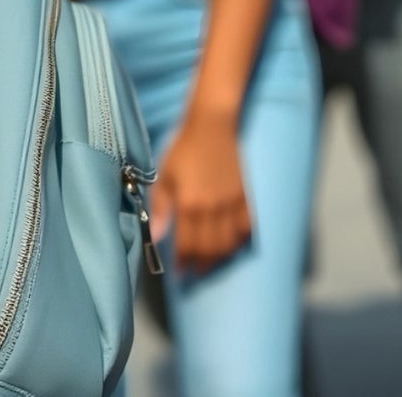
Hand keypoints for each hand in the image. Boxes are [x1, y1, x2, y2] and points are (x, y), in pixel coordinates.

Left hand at [151, 110, 250, 272]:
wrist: (211, 127)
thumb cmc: (182, 149)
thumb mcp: (164, 175)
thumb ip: (160, 208)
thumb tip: (155, 237)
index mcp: (189, 204)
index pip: (187, 245)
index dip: (183, 262)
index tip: (179, 273)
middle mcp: (213, 209)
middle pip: (210, 249)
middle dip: (201, 265)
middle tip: (194, 272)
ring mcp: (232, 205)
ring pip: (229, 244)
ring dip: (219, 258)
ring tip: (209, 264)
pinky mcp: (245, 199)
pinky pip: (246, 230)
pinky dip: (238, 242)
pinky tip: (230, 245)